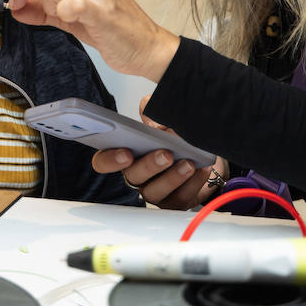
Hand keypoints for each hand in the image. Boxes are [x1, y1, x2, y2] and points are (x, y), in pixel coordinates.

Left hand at [9, 0, 179, 81]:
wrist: (147, 48)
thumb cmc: (113, 30)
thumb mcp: (72, 17)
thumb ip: (43, 10)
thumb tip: (14, 8)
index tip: (16, 2)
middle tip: (46, 11)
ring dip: (49, 6)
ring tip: (66, 18)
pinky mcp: (103, 9)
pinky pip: (69, 4)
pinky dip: (62, 14)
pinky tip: (73, 21)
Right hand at [91, 100, 222, 207]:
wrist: (198, 160)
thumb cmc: (172, 142)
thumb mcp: (161, 126)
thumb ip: (152, 117)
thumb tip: (147, 103)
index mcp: (125, 155)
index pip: (104, 161)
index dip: (110, 160)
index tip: (125, 152)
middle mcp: (136, 177)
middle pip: (134, 175)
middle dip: (150, 165)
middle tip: (165, 154)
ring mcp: (154, 192)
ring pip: (157, 191)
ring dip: (173, 176)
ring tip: (188, 163)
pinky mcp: (173, 203)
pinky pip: (181, 197)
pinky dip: (193, 182)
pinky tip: (201, 169)